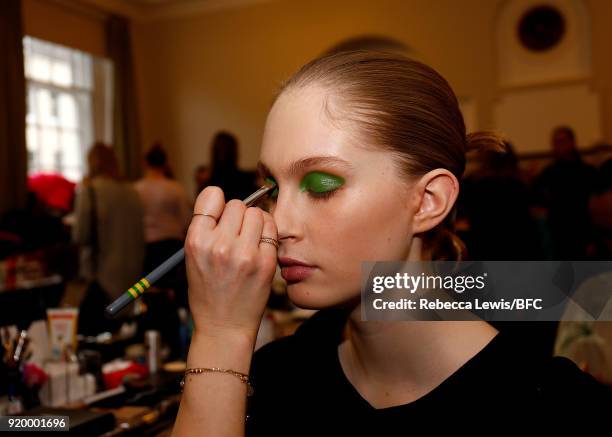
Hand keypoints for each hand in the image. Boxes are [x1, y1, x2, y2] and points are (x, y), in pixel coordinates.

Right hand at [185, 186, 277, 342]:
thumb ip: (207, 228)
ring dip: (255, 222)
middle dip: (238, 216)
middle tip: (236, 235)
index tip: (221, 216)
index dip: (218, 204)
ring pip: (257, 213)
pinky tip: (260, 247)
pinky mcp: (265, 262)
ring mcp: (244, 254)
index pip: (212, 195)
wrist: (224, 326)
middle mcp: (219, 245)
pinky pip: (272, 229)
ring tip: (249, 240)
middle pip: (238, 204)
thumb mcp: (194, 258)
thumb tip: (226, 199)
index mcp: (196, 241)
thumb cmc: (208, 291)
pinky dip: (268, 233)